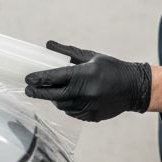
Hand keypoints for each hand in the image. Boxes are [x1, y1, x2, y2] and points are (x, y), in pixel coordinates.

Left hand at [24, 41, 151, 122]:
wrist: (134, 88)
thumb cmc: (112, 68)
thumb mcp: (91, 56)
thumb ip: (68, 52)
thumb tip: (48, 45)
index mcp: (84, 74)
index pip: (55, 77)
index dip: (38, 79)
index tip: (27, 79)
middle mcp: (85, 92)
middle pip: (53, 95)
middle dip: (39, 92)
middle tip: (28, 90)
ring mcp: (88, 107)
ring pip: (62, 105)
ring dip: (54, 99)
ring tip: (53, 92)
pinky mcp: (91, 116)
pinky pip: (72, 112)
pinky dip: (67, 106)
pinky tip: (69, 99)